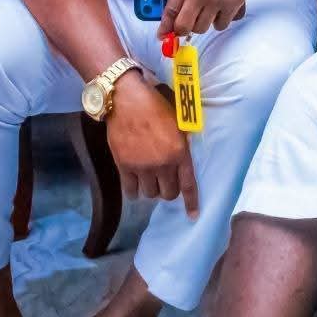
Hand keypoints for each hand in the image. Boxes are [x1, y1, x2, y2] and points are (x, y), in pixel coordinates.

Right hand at [107, 70, 198, 217]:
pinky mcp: (123, 166)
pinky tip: (136, 185)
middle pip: (168, 194)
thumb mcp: (179, 125)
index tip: (193, 216)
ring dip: (152, 189)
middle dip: (169, 190)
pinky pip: (130, 190)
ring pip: (150, 194)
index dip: (191, 202)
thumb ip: (182, 146)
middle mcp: (162, 164)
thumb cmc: (157, 107)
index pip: (188, 184)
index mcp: (179, 153)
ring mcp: (141, 167)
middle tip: (166, 182)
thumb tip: (185, 162)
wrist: (127, 100)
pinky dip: (134, 191)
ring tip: (151, 179)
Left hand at [157, 0, 268, 37]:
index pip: (170, 10)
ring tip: (201, 14)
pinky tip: (217, 12)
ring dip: (200, 24)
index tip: (163, 32)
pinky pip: (222, 24)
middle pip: (184, 26)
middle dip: (181, 29)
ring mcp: (218, 0)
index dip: (165, 26)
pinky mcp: (234, 4)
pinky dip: (218, 21)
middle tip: (182, 25)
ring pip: (202, 28)